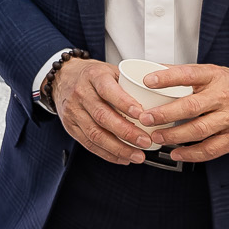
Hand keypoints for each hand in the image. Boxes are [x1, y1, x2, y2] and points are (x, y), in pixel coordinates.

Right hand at [50, 58, 168, 164]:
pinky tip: (122, 158)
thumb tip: (165, 87)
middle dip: (126, 132)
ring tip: (138, 155)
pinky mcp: (70, 127)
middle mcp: (81, 94)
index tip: (142, 115)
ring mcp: (74, 111)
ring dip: (119, 148)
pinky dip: (107, 154)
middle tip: (146, 141)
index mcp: (94, 76)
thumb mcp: (110, 70)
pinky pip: (89, 144)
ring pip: (95, 134)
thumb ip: (132, 81)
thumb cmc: (93, 75)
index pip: (108, 90)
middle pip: (103, 116)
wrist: (63, 78)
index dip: (125, 103)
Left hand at [134, 65, 228, 161]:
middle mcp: (224, 97)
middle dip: (164, 114)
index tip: (147, 81)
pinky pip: (211, 149)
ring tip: (157, 137)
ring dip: (174, 136)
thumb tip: (153, 70)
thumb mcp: (213, 73)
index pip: (188, 74)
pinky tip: (176, 153)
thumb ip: (185, 74)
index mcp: (215, 77)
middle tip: (146, 118)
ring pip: (199, 130)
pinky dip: (191, 154)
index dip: (166, 77)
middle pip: (190, 106)